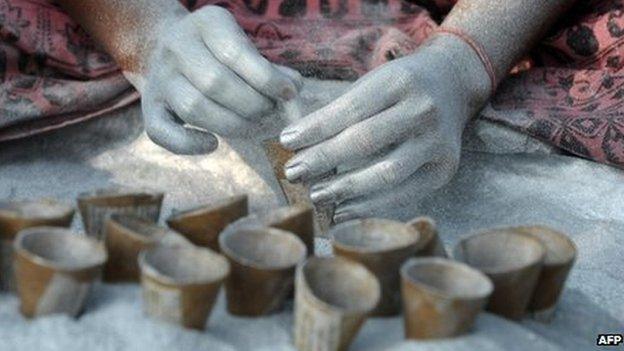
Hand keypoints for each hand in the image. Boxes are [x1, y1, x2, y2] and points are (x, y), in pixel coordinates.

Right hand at [140, 6, 301, 153]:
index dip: (266, 78)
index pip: (236, 53)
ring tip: (253, 126)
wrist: (164, 45)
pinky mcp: (149, 107)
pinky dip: (188, 144)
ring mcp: (160, 78)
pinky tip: (213, 144)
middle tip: (270, 113)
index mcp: (205, 24)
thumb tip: (293, 90)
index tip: (289, 93)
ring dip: (232, 125)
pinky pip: (161, 132)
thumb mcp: (242, 45)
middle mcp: (177, 47)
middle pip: (216, 83)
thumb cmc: (218, 52)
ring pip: (193, 108)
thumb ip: (268, 67)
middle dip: (252, 105)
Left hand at [279, 36, 489, 221]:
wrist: (453, 84)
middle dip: (324, 160)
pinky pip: (404, 195)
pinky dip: (370, 206)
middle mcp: (423, 111)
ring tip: (316, 195)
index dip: (316, 128)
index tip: (286, 142)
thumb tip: (296, 143)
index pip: (350, 110)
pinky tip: (343, 210)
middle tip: (293, 172)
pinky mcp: (445, 170)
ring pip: (386, 173)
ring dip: (346, 188)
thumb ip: (340, 110)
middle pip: (366, 141)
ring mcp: (437, 143)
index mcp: (399, 82)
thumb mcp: (374, 82)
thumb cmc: (400, 86)